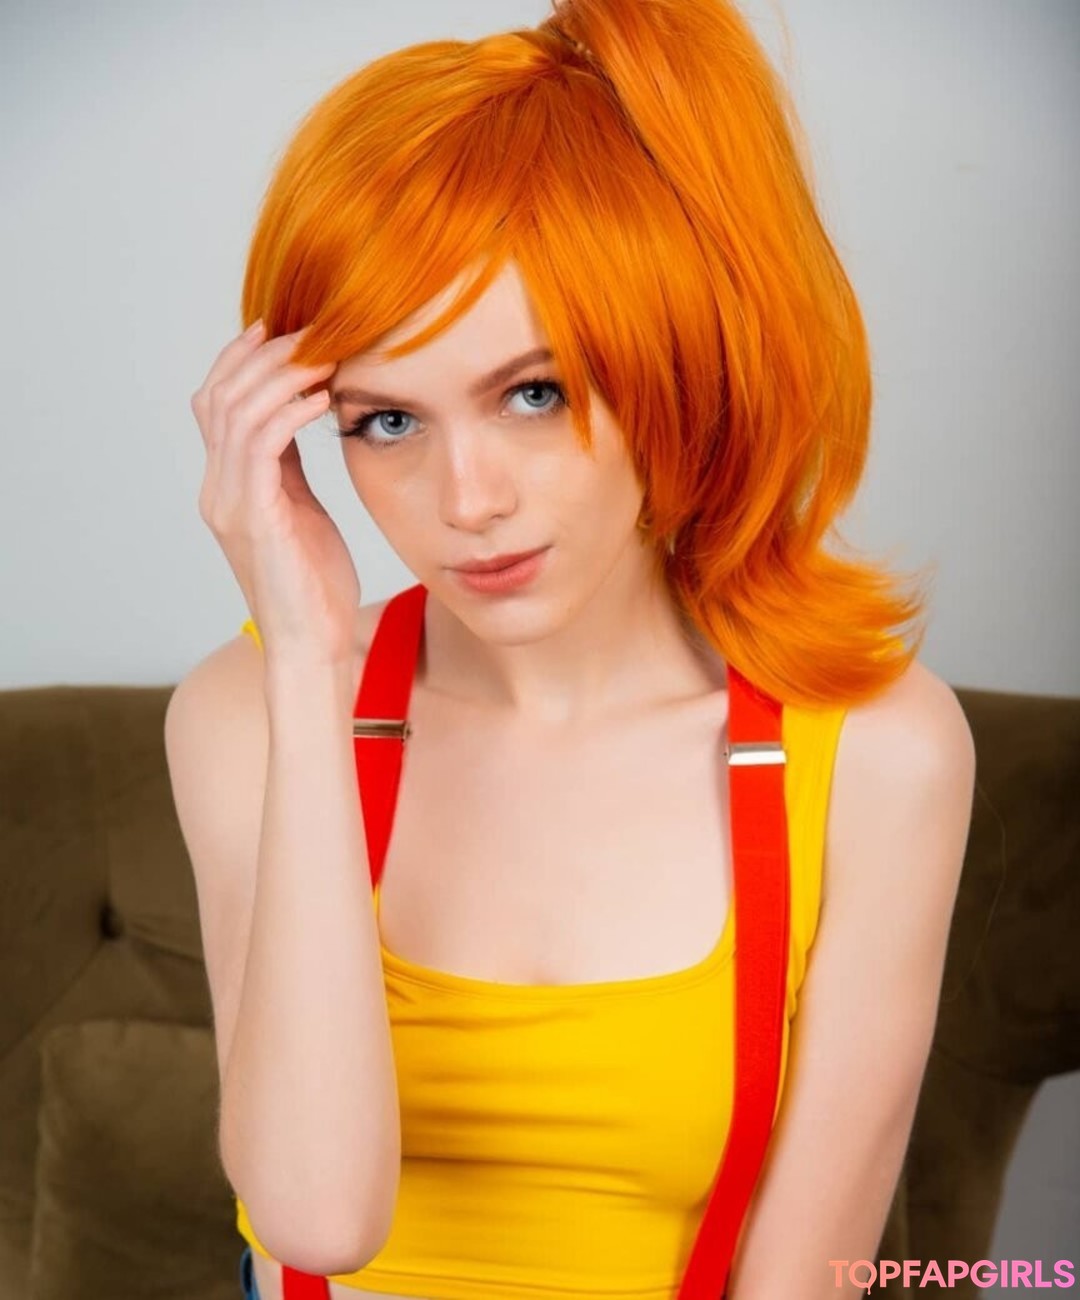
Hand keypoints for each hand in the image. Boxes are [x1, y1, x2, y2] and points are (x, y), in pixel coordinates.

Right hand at [191, 321, 362, 668]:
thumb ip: (288, 467)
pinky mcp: (254, 518)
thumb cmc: (314, 584)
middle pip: (220, 396)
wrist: (311, 644)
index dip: (242, 360)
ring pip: (237, 412)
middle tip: (309, 332)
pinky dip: (290, 412)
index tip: (281, 329)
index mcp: (226, 487)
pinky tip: (322, 399)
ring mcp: (230, 503)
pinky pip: (261, 444)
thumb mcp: (300, 510)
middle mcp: (218, 490)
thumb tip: (299, 416)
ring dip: (280, 376)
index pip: (216, 404)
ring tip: (322, 358)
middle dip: (262, 356)